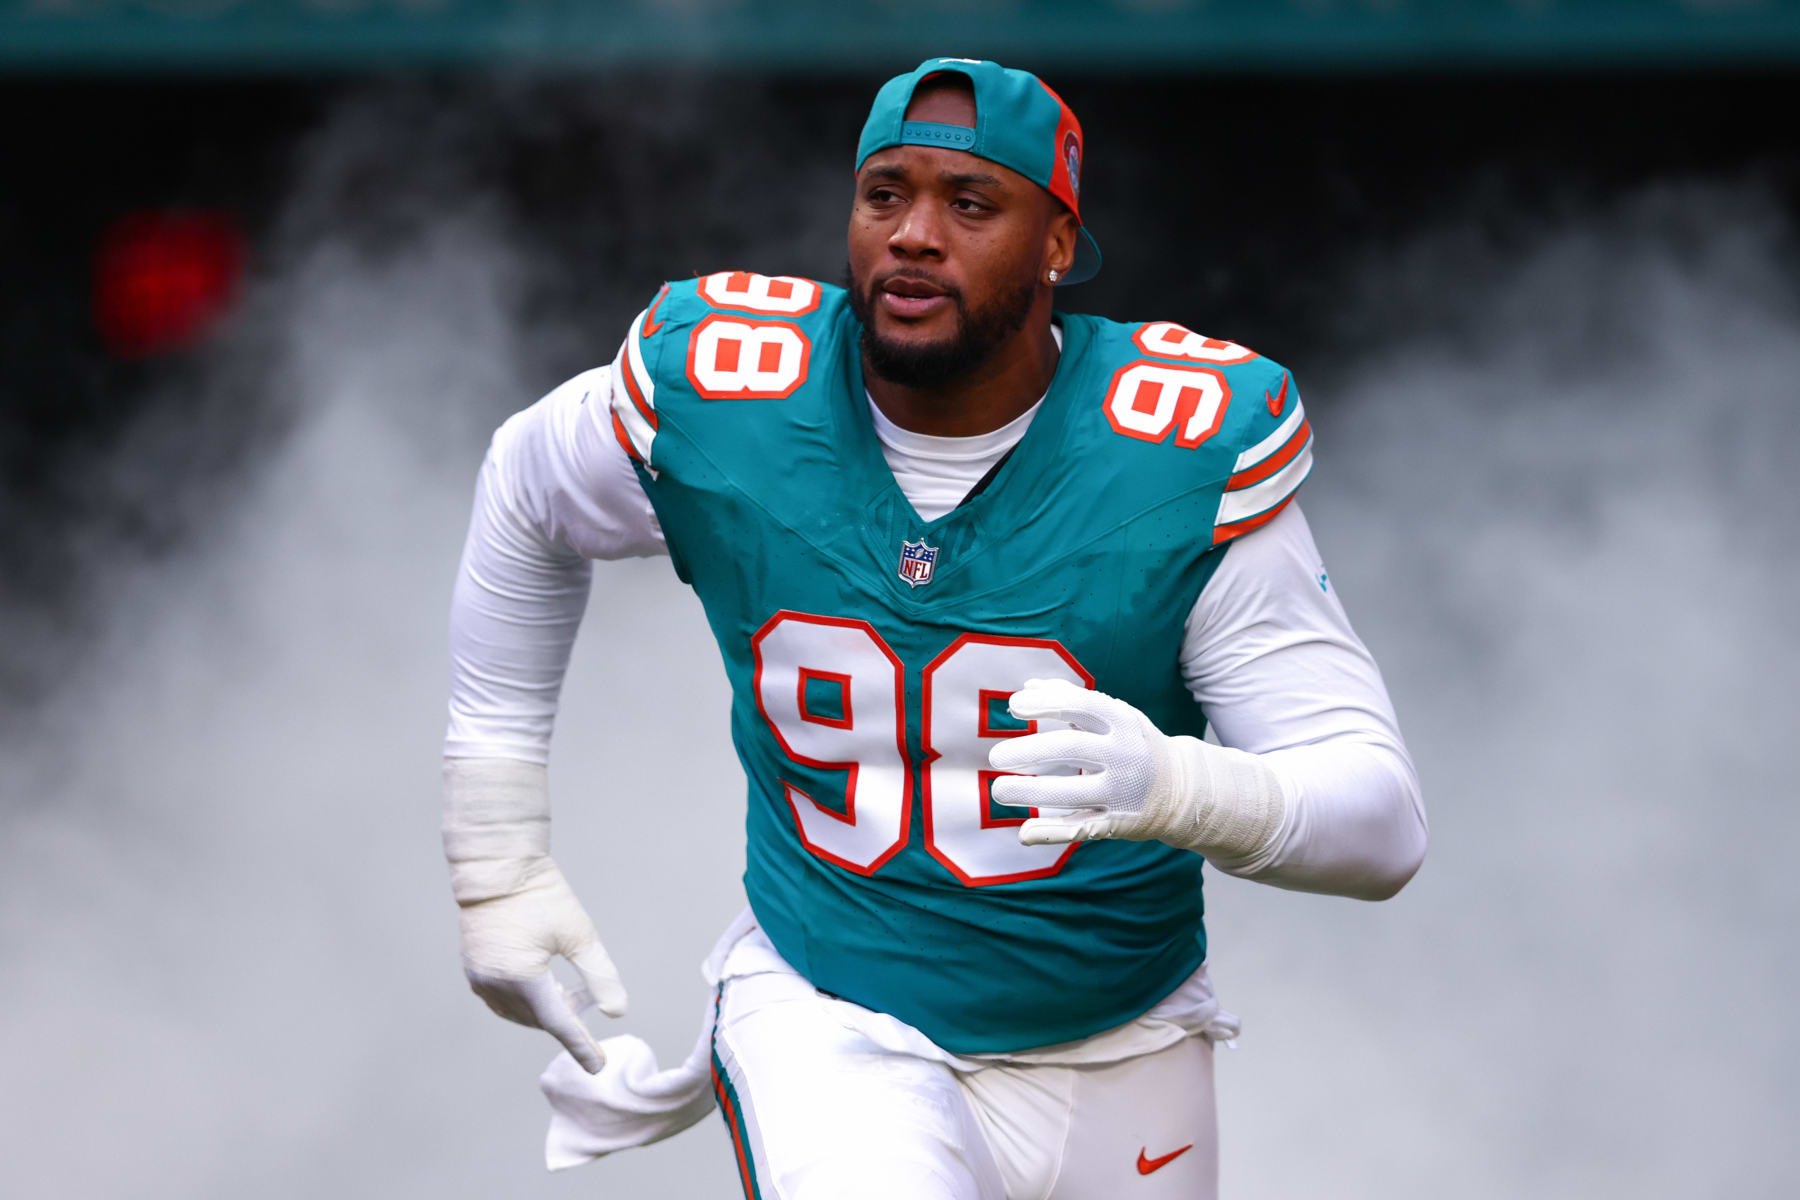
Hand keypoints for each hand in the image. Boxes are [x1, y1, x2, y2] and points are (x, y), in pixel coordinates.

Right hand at [456, 857, 627, 1073]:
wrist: (498, 867)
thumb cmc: (542, 895)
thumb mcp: (580, 935)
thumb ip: (600, 977)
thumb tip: (618, 1013)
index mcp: (523, 977)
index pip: (558, 1023)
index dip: (580, 1045)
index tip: (598, 1066)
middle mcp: (495, 984)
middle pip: (538, 1018)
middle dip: (565, 1019)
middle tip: (589, 1005)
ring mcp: (479, 978)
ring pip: (519, 1013)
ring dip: (546, 1010)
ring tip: (570, 993)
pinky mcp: (473, 970)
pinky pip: (502, 1001)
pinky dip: (526, 1001)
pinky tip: (545, 986)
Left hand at [987, 678, 1284, 858]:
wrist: (1182, 789)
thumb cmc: (1133, 744)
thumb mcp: (1114, 716)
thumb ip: (1070, 700)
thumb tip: (1025, 689)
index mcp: (1124, 722)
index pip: (1081, 706)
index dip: (1046, 704)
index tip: (1013, 707)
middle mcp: (1125, 756)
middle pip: (1070, 750)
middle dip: (1028, 751)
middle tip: (995, 756)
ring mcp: (1122, 792)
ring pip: (1071, 793)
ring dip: (1030, 792)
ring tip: (999, 789)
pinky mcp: (1118, 823)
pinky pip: (1080, 828)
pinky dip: (1051, 831)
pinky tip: (1024, 831)